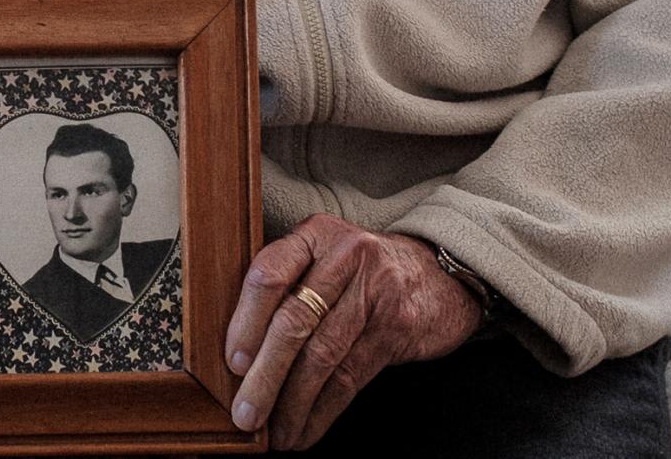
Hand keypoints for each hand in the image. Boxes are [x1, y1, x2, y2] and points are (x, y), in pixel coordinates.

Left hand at [220, 214, 481, 450]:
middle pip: (295, 321)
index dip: (246, 321)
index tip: (232, 363)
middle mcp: (345, 257)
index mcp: (314, 235)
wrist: (438, 275)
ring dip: (293, 404)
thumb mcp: (324, 256)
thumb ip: (285, 284)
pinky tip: (304, 431)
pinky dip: (322, 412)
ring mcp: (376, 292)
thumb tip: (234, 352)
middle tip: (246, 413)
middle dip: (266, 375)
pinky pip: (350, 378)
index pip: (270, 273)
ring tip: (275, 434)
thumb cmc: (361, 272)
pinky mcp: (396, 328)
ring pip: (322, 356)